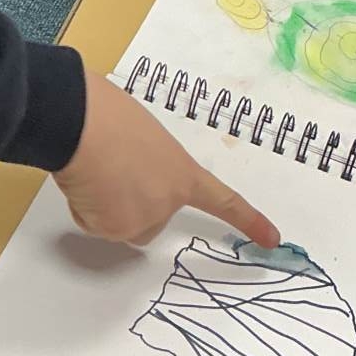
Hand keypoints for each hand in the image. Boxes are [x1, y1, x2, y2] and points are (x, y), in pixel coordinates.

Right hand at [53, 73, 280, 248]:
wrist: (81, 123)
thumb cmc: (108, 116)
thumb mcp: (144, 137)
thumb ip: (150, 165)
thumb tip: (126, 179)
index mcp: (183, 171)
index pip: (224, 201)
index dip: (248, 220)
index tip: (273, 239)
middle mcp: (168, 201)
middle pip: (150, 224)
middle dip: (128, 207)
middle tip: (110, 173)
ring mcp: (143, 219)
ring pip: (118, 225)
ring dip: (104, 208)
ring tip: (93, 172)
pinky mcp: (114, 229)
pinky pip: (94, 224)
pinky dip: (84, 208)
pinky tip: (82, 182)